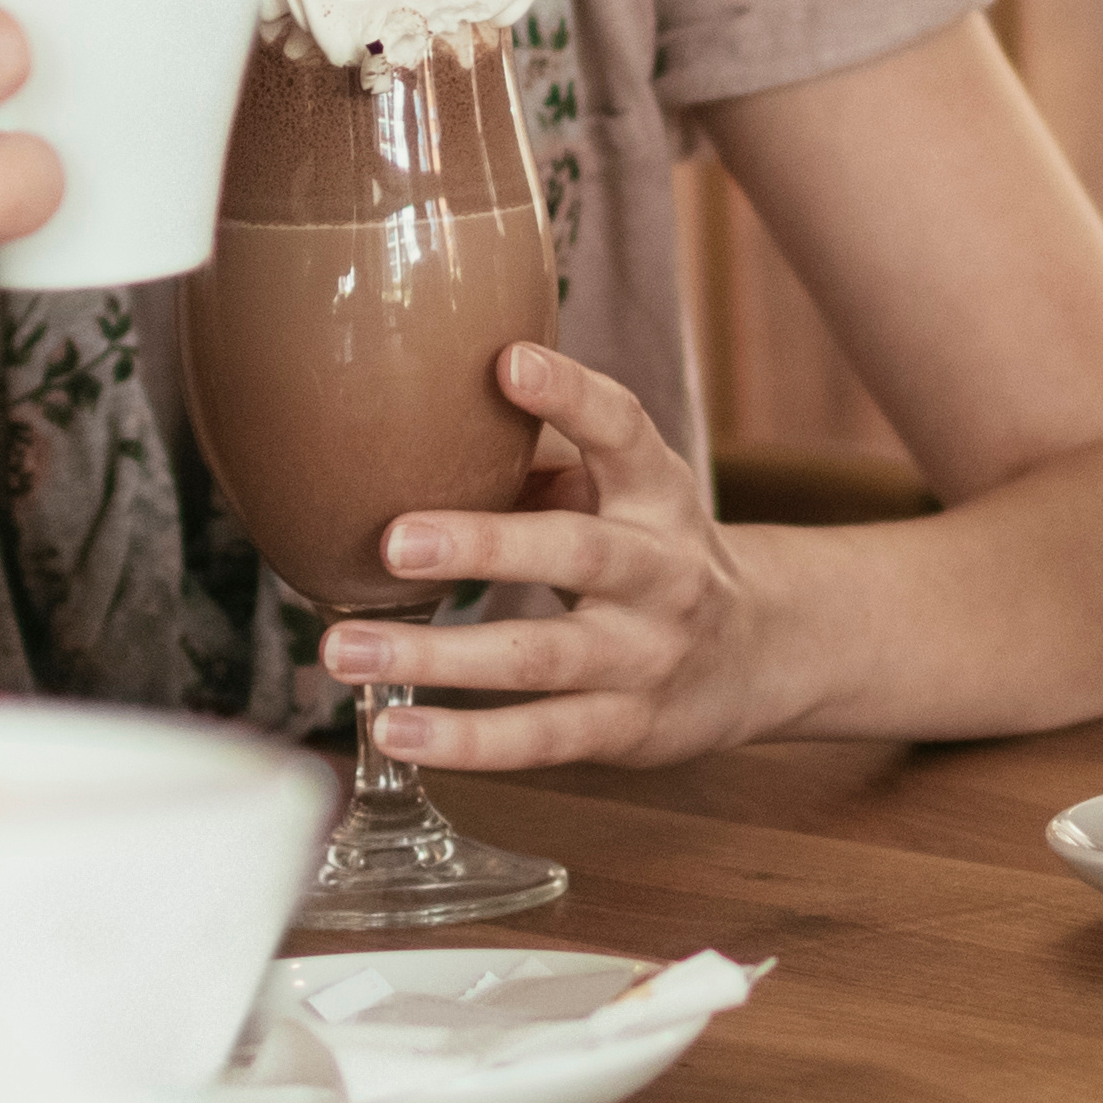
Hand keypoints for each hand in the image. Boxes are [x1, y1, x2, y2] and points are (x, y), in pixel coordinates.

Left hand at [338, 341, 762, 770]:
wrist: (758, 655)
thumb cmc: (651, 554)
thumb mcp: (622, 495)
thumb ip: (538, 464)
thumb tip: (411, 428)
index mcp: (658, 494)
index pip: (625, 431)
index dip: (571, 396)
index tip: (507, 361)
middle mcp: (662, 571)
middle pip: (577, 552)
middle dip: (483, 545)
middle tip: (391, 541)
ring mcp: (646, 655)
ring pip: (540, 657)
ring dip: (437, 656)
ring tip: (345, 650)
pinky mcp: (626, 728)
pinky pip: (540, 737)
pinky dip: (465, 740)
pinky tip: (394, 730)